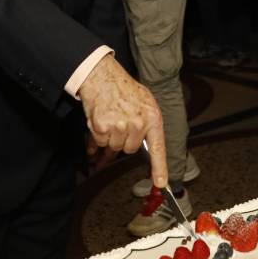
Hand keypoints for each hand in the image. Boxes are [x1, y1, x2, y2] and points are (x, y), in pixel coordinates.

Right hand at [78, 54, 167, 189]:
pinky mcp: (102, 127)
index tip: (160, 182)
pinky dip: (97, 137)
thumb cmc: (123, 89)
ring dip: (110, 138)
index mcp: (152, 117)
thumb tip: (147, 146)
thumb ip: (147, 123)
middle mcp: (137, 123)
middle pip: (129, 149)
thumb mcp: (145, 103)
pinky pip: (100, 142)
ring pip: (114, 147)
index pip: (158, 148)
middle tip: (120, 124)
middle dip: (123, 140)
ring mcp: (120, 126)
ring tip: (110, 120)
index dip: (159, 168)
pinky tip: (99, 123)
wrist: (103, 76)